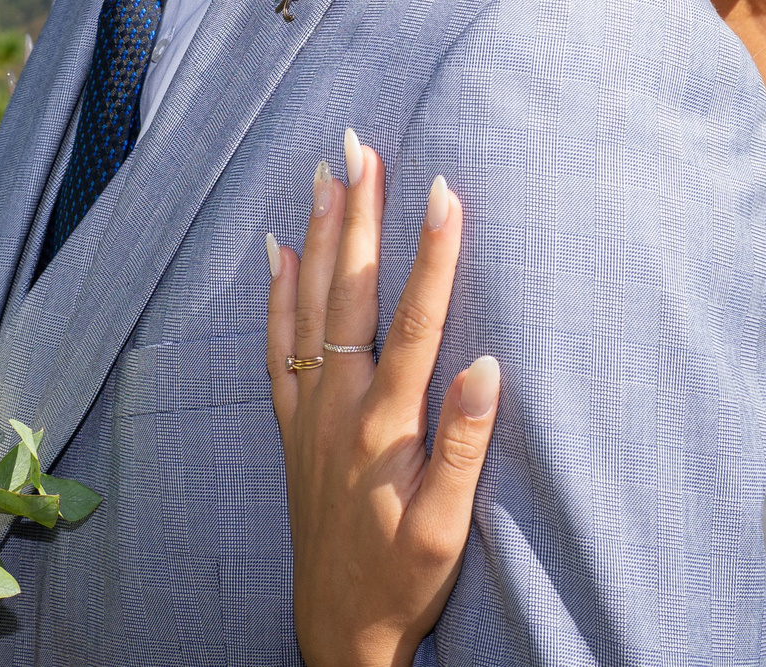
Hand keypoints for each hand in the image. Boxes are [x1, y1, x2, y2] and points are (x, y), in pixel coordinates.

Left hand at [266, 130, 500, 666]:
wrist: (340, 631)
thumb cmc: (404, 580)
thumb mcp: (449, 527)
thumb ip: (466, 444)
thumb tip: (489, 363)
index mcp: (384, 426)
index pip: (415, 321)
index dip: (433, 253)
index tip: (443, 188)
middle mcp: (338, 407)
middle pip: (350, 292)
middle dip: (359, 215)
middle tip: (361, 146)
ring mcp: (309, 414)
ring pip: (309, 306)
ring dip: (318, 236)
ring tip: (325, 174)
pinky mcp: (292, 429)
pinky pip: (277, 345)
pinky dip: (276, 293)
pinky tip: (277, 251)